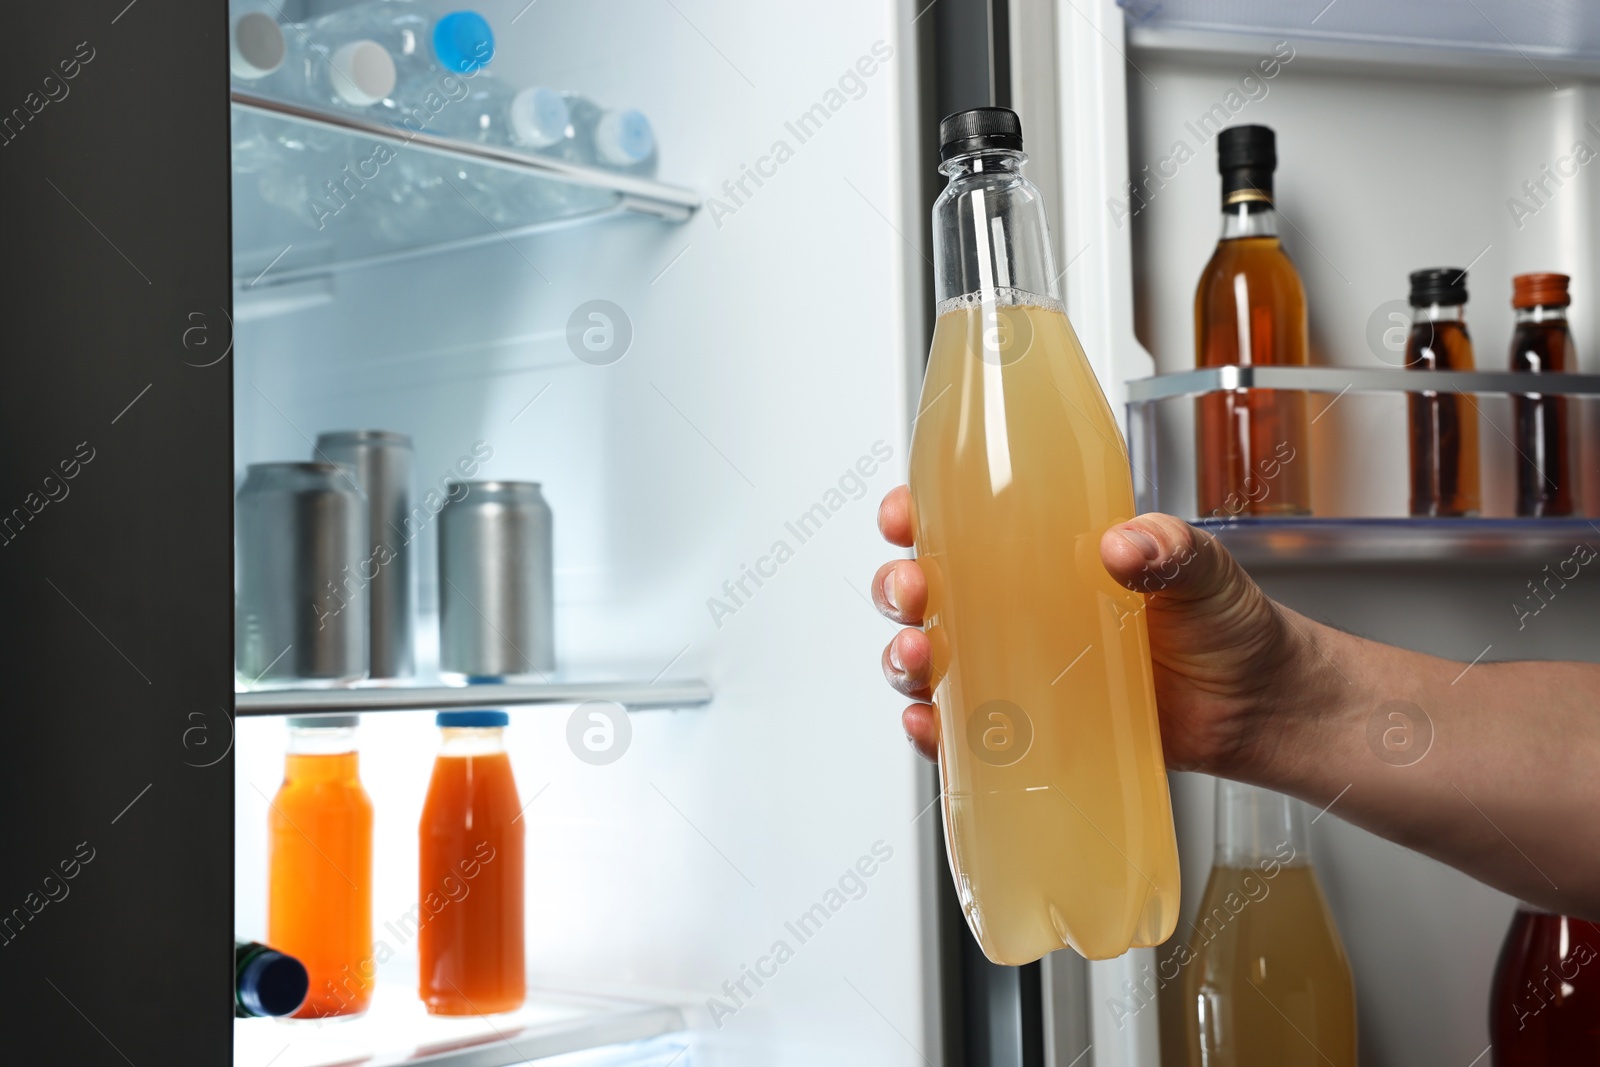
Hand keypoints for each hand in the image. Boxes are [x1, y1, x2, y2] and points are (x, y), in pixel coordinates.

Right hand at [871, 485, 1326, 775]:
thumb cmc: (1229, 625)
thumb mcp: (1203, 568)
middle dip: (898, 588)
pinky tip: (931, 726)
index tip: (903, 515)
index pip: (960, 523)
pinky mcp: (1031, 731)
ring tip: (919, 661)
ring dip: (904, 659)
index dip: (915, 515)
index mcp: (1043, 554)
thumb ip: (1169, 547)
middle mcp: (1017, 609)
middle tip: (913, 591)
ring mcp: (1020, 671)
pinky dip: (933, 732)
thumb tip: (1125, 546)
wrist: (1262, 706)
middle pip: (925, 592)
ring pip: (930, 661)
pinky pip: (962, 733)